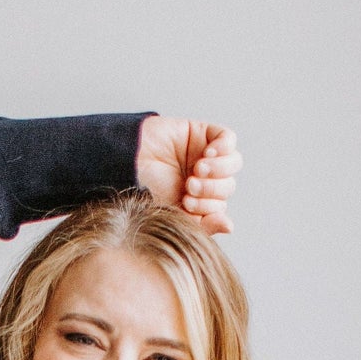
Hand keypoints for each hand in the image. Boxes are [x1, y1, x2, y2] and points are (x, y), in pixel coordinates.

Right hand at [135, 117, 240, 234]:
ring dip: (219, 170)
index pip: (220, 206)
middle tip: (189, 186)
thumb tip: (229, 226)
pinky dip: (223, 148)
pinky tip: (207, 154)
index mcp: (197, 201)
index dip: (209, 206)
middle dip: (211, 189)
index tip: (187, 203)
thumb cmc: (142, 192)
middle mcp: (204, 179)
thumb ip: (203, 224)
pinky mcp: (203, 133)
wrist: (127, 163)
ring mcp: (204, 155)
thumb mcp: (174, 216)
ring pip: (233, 163)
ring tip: (197, 170)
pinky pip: (229, 139)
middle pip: (228, 185)